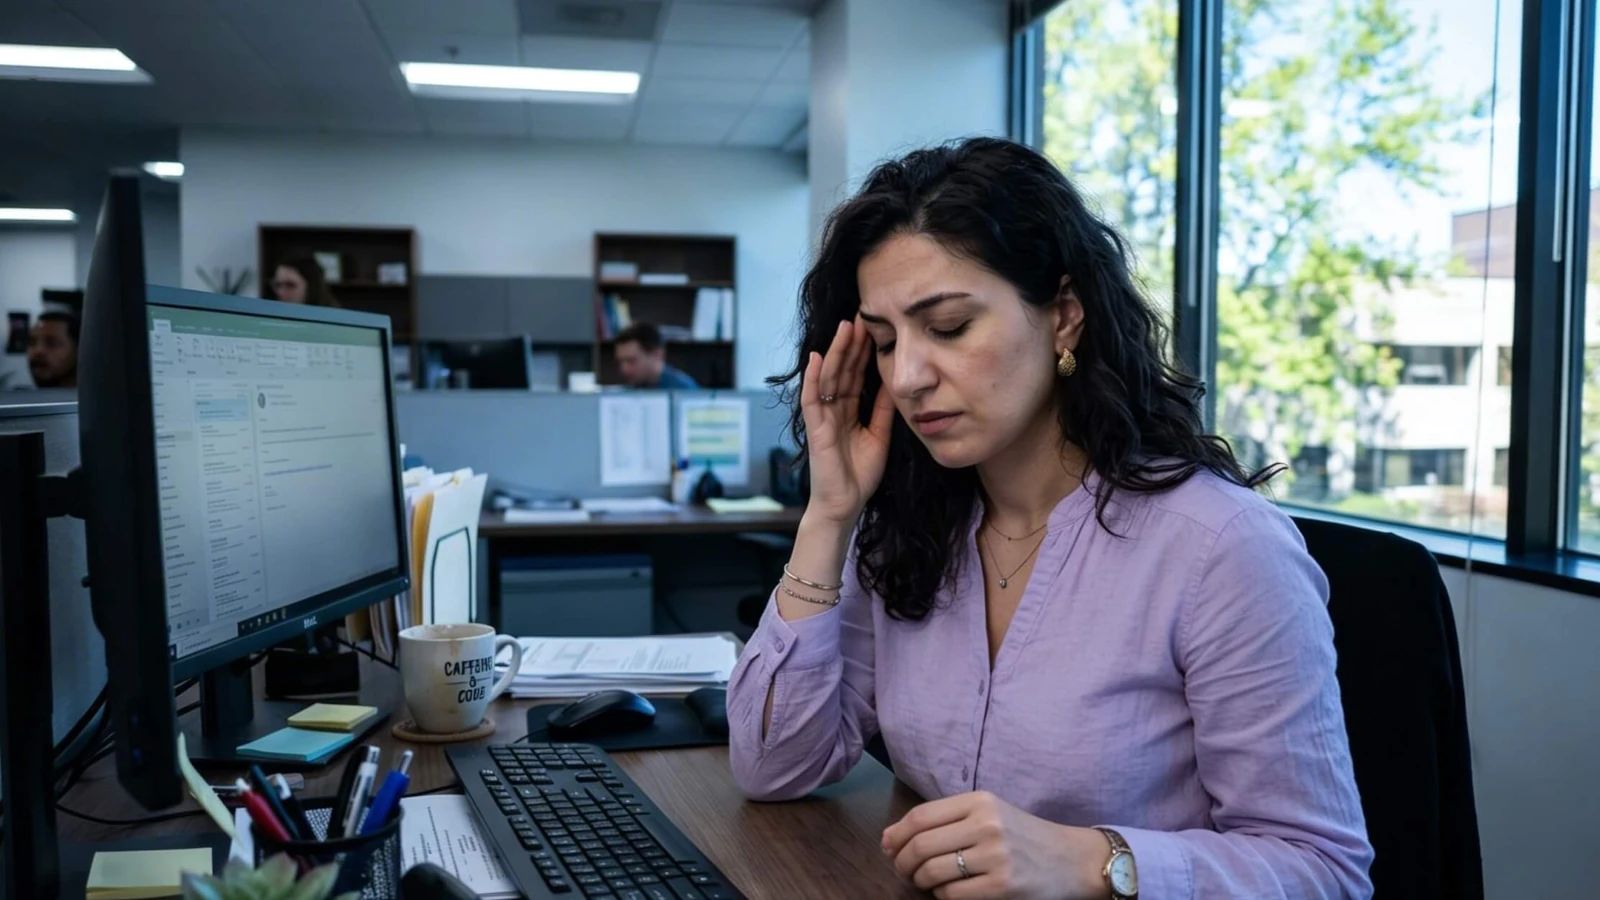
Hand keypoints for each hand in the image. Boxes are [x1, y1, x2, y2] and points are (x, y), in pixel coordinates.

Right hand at [800, 318, 894, 525]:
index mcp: (849, 411)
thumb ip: (882, 409)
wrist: (845, 505)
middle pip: (842, 370)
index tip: (874, 327)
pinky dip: (813, 379)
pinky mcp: (815, 429)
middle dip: (851, 344)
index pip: (855, 375)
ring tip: (844, 328)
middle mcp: (833, 410)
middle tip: (860, 316)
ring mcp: (822, 418)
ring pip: (828, 378)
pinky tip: (816, 358)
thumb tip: (892, 382)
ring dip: (835, 353)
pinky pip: (812, 399)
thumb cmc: (860, 475)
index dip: (863, 352)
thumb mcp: (879, 435)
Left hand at [881, 791, 1108, 898]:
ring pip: (932, 871)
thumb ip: (944, 821)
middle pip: (921, 845)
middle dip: (902, 862)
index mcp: (980, 801)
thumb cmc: (1022, 836)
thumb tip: (889, 838)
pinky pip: (952, 895)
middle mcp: (987, 824)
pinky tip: (948, 892)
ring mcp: (995, 856)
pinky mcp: (1002, 886)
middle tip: (903, 870)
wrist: (1071, 859)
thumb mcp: (988, 814)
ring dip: (919, 881)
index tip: (888, 847)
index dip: (896, 835)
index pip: (921, 816)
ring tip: (923, 882)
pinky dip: (941, 896)